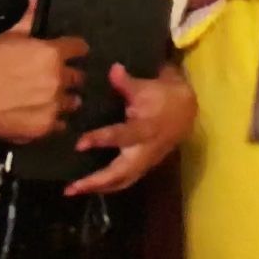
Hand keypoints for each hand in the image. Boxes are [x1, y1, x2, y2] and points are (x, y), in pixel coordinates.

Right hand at [0, 0, 88, 142]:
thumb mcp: (7, 35)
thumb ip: (28, 17)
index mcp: (52, 53)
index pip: (80, 49)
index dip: (75, 49)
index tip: (71, 52)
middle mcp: (57, 80)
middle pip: (78, 77)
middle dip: (68, 75)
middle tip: (53, 76)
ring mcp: (51, 107)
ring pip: (72, 102)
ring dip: (64, 98)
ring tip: (47, 97)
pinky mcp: (42, 129)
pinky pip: (59, 124)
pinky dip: (52, 119)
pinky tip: (38, 114)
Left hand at [63, 64, 195, 196]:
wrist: (187, 111)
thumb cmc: (163, 96)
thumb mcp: (146, 87)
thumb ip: (126, 82)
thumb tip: (112, 68)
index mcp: (144, 129)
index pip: (121, 136)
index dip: (100, 140)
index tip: (79, 144)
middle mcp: (144, 150)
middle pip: (120, 173)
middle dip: (96, 181)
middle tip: (71, 188)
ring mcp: (145, 162)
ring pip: (122, 182)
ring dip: (99, 188)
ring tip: (74, 191)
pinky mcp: (144, 166)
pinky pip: (125, 181)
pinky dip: (108, 186)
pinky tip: (90, 187)